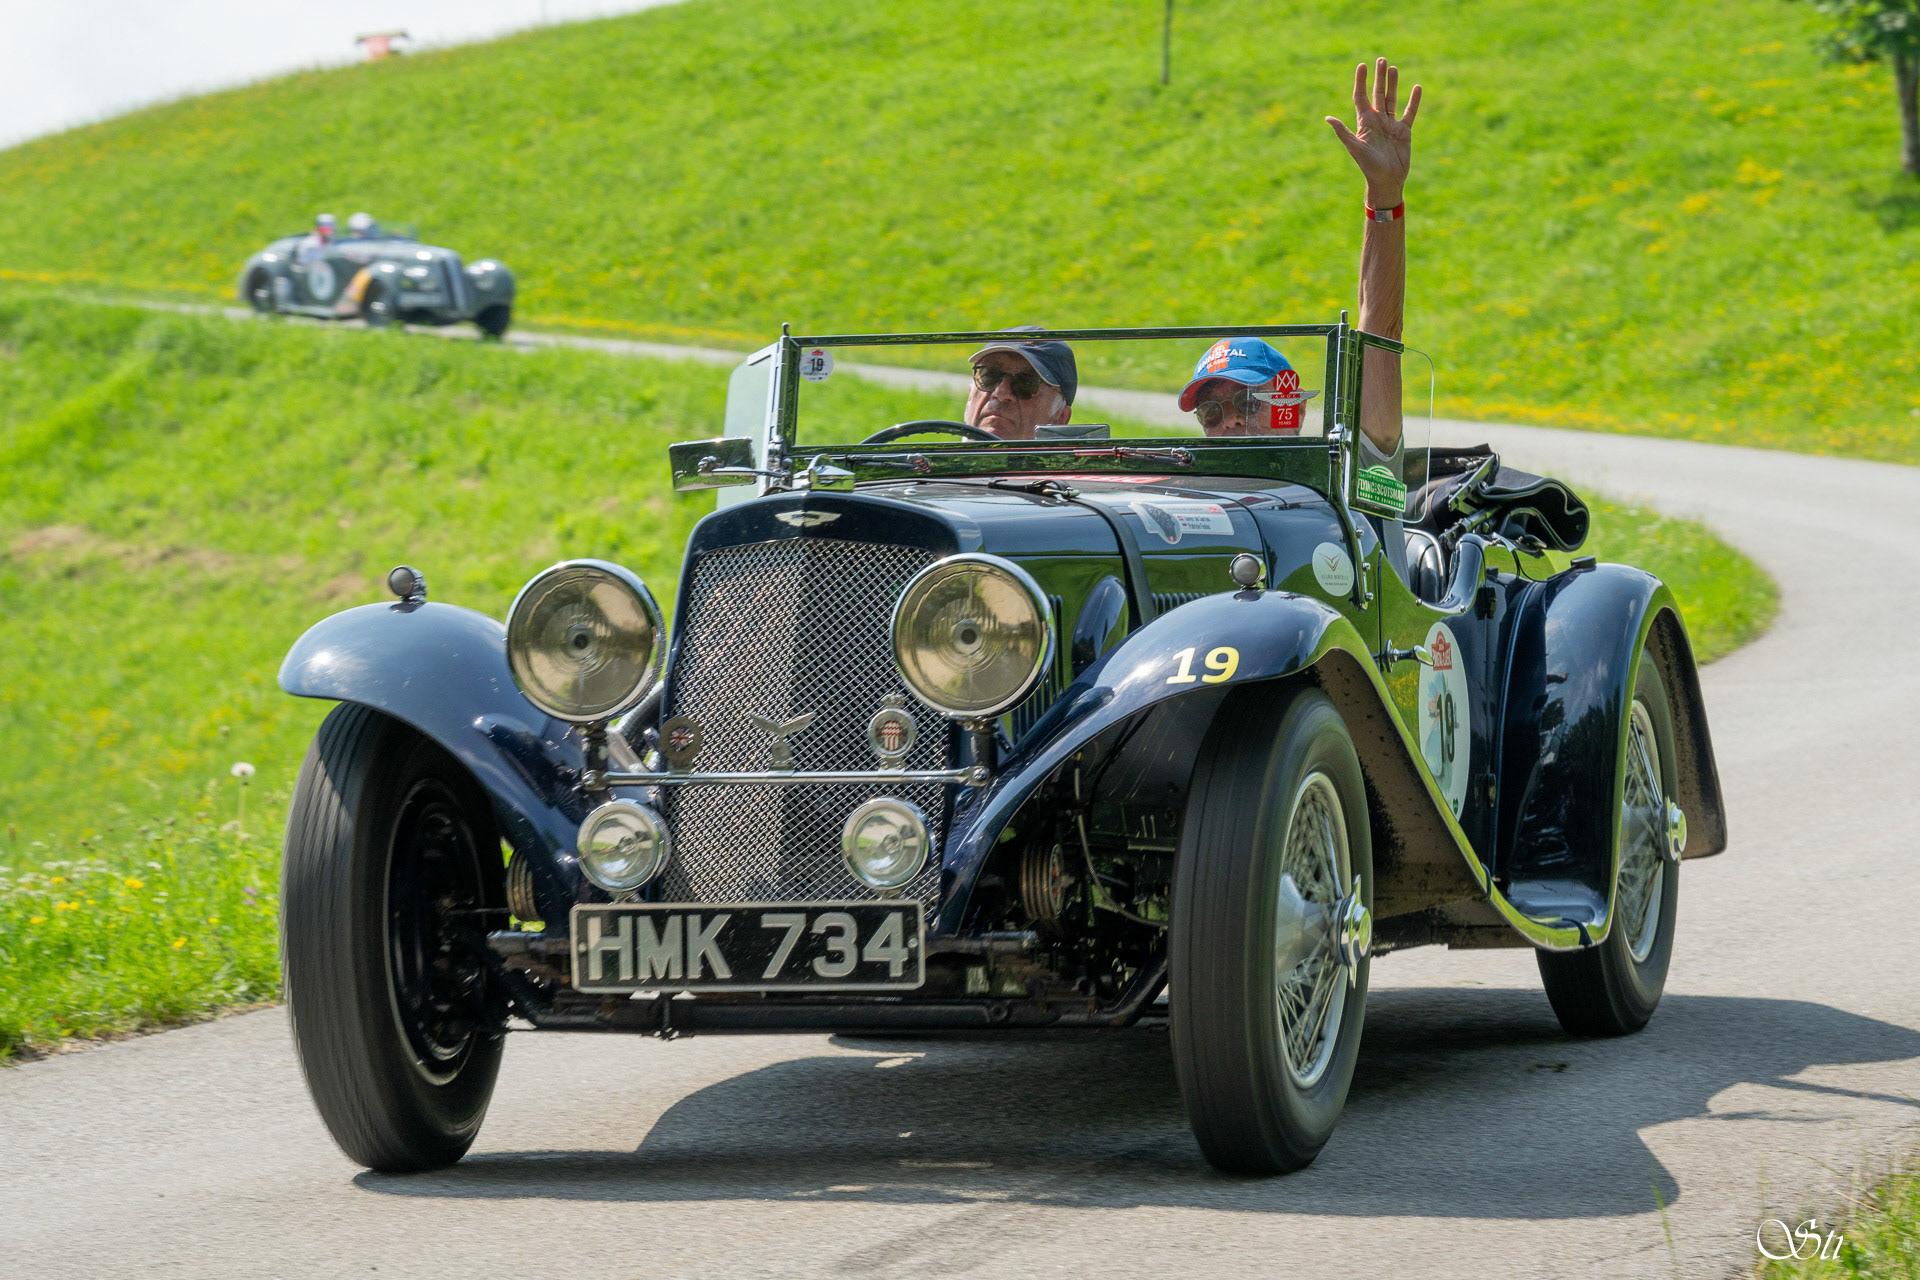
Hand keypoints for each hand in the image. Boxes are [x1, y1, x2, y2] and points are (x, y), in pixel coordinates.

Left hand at [1326, 57, 1419, 208]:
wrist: (1386, 181)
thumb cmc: (1368, 166)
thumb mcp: (1355, 148)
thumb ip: (1343, 132)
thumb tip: (1327, 118)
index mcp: (1364, 123)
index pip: (1361, 97)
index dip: (1361, 82)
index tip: (1361, 65)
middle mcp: (1377, 121)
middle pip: (1378, 94)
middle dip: (1379, 77)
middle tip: (1381, 59)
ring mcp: (1391, 125)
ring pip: (1392, 99)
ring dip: (1393, 84)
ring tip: (1394, 68)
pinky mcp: (1404, 131)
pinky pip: (1409, 112)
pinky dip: (1414, 101)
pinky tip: (1417, 87)